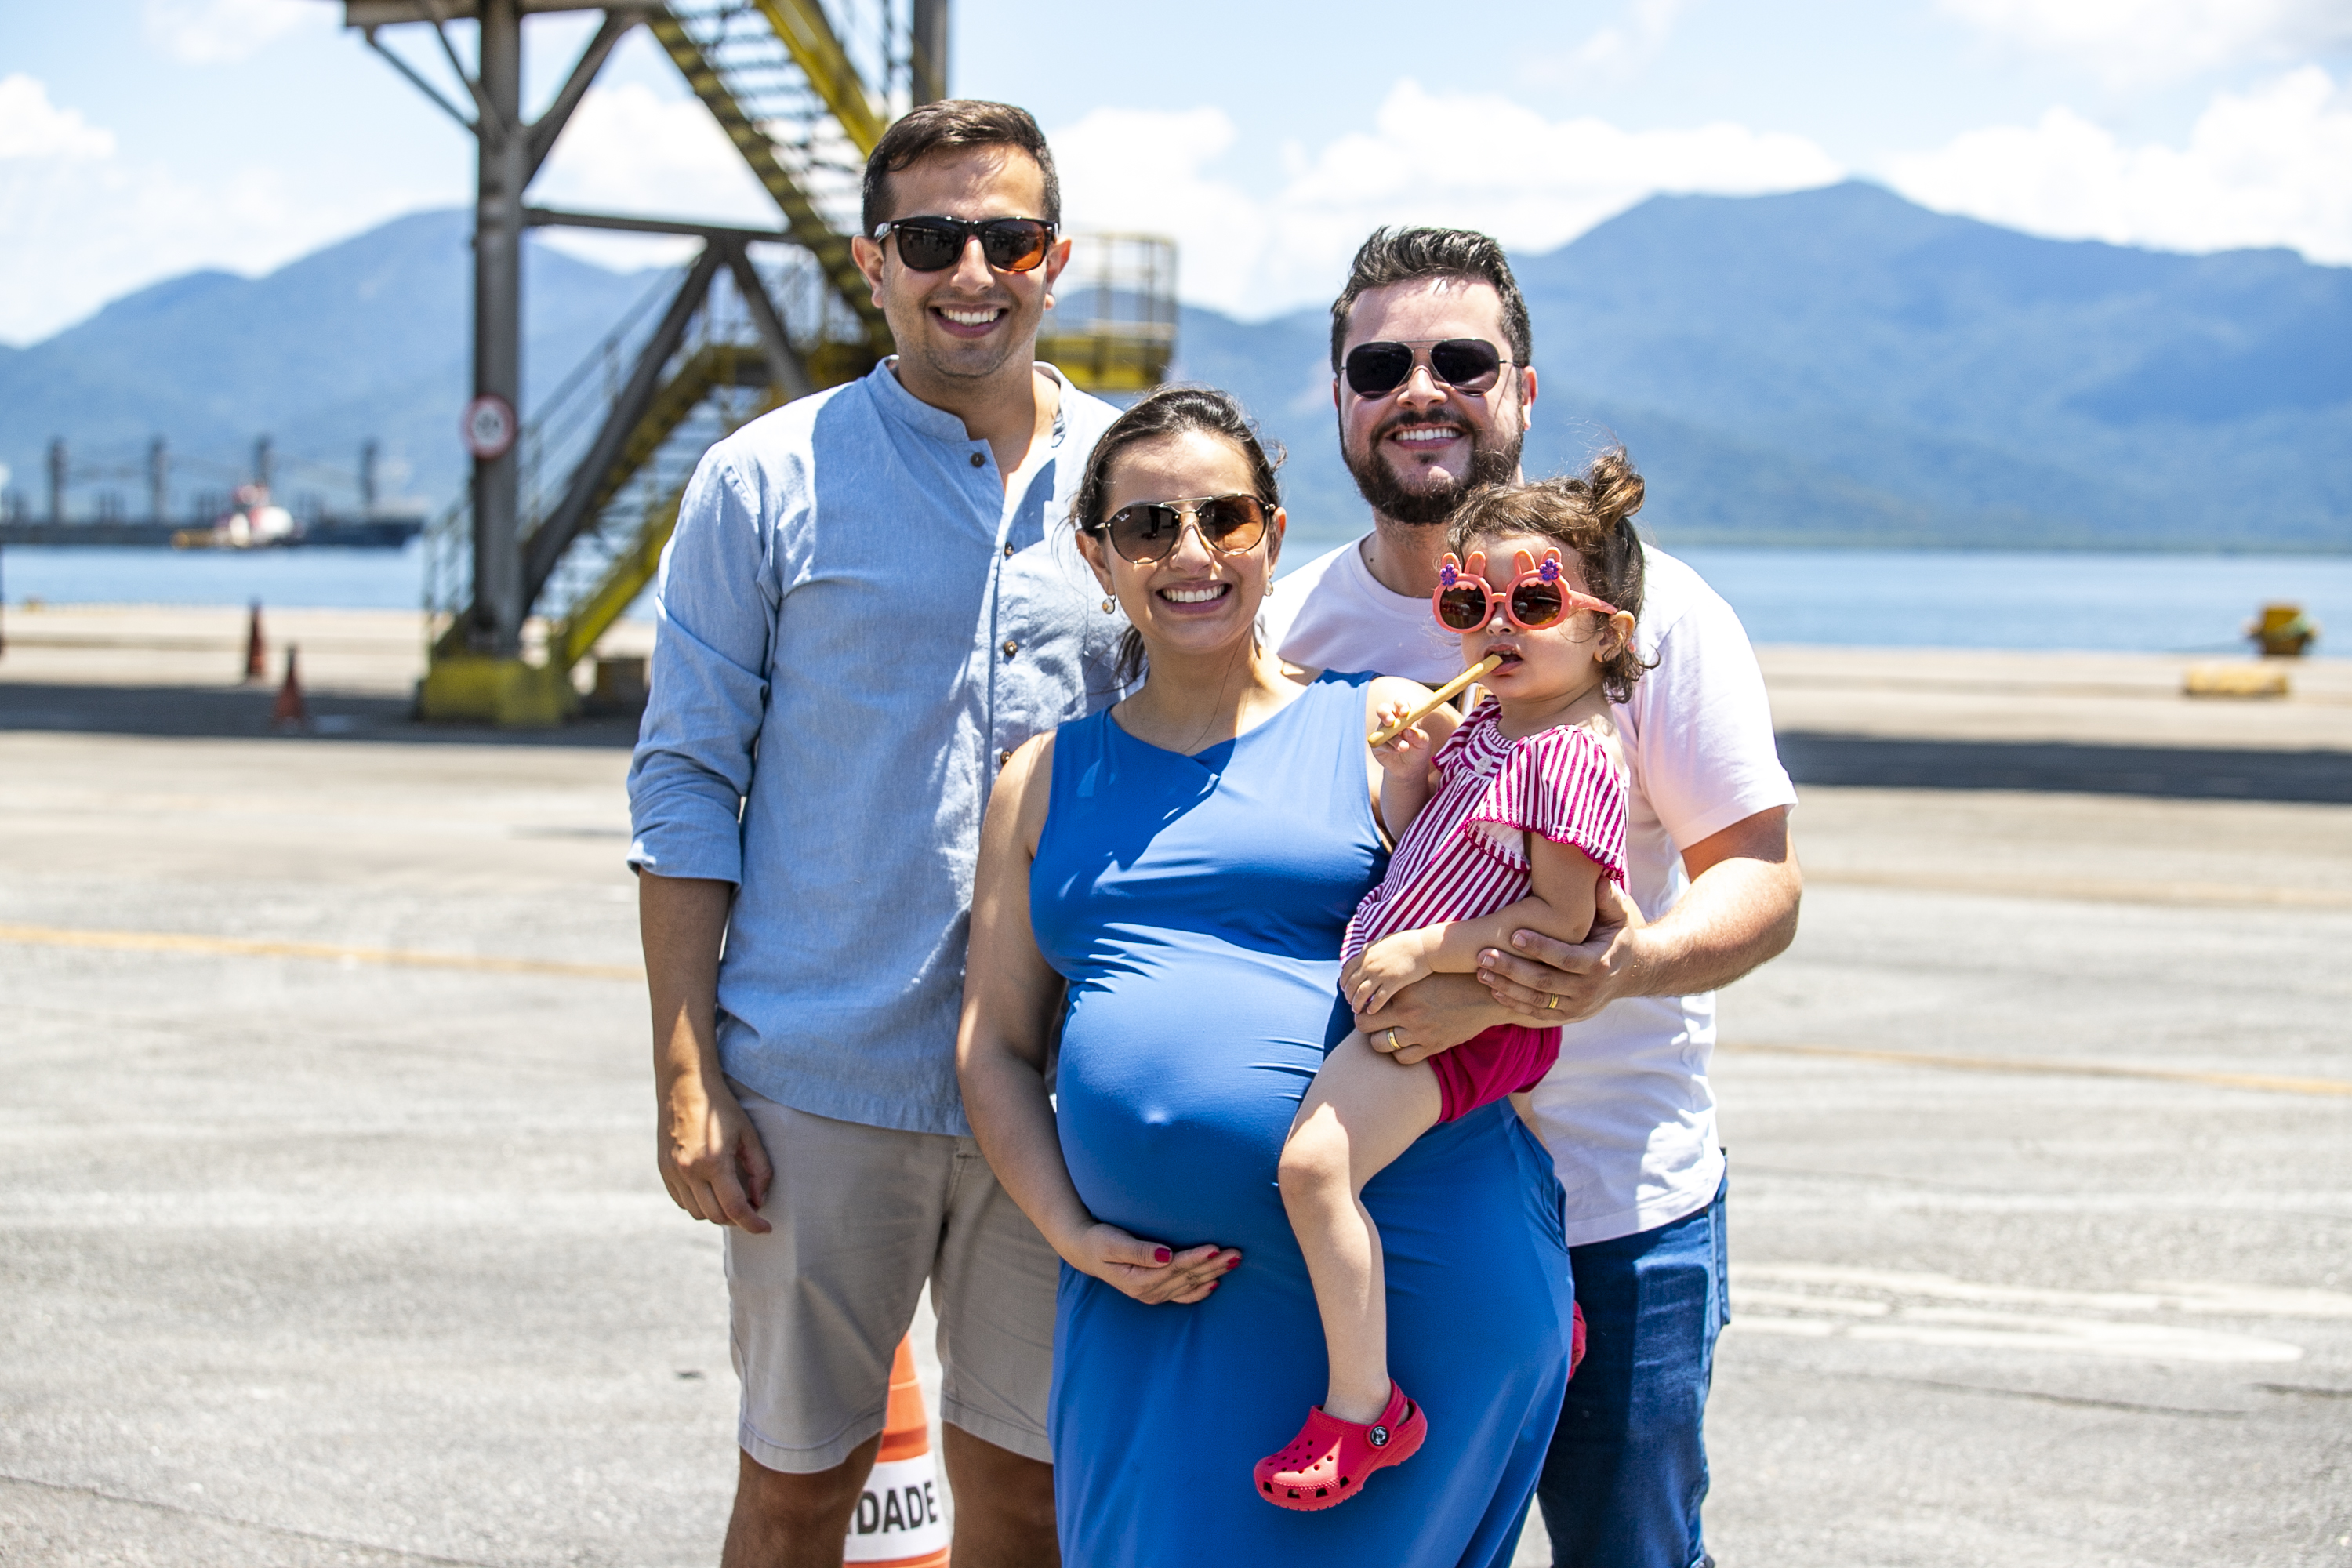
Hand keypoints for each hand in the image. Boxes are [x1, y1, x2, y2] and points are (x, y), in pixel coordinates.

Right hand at [658, 1076, 774, 1233]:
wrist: (685, 1086)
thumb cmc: (721, 1108)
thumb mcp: (749, 1135)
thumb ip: (759, 1170)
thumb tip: (758, 1200)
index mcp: (713, 1163)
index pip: (735, 1209)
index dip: (753, 1224)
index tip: (766, 1228)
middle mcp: (689, 1172)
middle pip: (716, 1216)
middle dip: (737, 1219)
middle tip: (751, 1209)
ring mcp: (673, 1173)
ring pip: (698, 1213)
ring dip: (717, 1213)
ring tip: (731, 1198)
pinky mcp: (663, 1170)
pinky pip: (682, 1202)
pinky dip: (698, 1204)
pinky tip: (711, 1190)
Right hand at [1067, 1224, 1238, 1304]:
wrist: (1086, 1252)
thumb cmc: (1099, 1240)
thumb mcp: (1112, 1243)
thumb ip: (1139, 1250)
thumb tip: (1165, 1255)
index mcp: (1139, 1280)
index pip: (1175, 1268)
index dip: (1196, 1258)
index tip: (1215, 1248)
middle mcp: (1149, 1292)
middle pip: (1187, 1277)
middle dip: (1213, 1266)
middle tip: (1236, 1254)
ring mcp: (1153, 1295)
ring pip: (1189, 1284)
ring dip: (1213, 1273)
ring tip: (1234, 1261)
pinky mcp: (1156, 1292)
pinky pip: (1183, 1295)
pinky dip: (1200, 1290)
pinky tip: (1215, 1284)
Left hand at [1342, 936, 1429, 1014]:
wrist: (1424, 946)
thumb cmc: (1407, 942)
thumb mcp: (1384, 941)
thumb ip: (1371, 947)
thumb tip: (1363, 949)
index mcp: (1367, 954)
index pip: (1346, 971)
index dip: (1343, 983)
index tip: (1345, 990)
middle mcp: (1370, 965)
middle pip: (1351, 984)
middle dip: (1348, 996)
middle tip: (1350, 1003)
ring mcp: (1381, 974)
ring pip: (1361, 993)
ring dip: (1357, 1004)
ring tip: (1358, 1010)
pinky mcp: (1393, 983)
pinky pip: (1379, 999)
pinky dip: (1373, 1006)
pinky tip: (1372, 1011)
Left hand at [1356, 972, 1509, 1065]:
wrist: (1484, 997)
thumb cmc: (1452, 980)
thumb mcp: (1423, 974)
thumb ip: (1399, 978)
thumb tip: (1370, 960)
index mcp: (1404, 990)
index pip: (1367, 1001)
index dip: (1364, 1003)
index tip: (1366, 1004)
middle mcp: (1408, 1011)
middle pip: (1365, 1024)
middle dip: (1364, 1023)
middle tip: (1370, 1021)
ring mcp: (1419, 1031)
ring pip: (1379, 1044)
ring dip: (1379, 1040)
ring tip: (1385, 1034)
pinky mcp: (1432, 1046)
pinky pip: (1402, 1058)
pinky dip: (1398, 1053)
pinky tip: (1403, 1044)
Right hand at [1367, 700, 1433, 777]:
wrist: (1410, 769)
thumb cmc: (1419, 751)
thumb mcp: (1424, 744)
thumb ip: (1419, 736)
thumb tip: (1408, 732)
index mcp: (1405, 715)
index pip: (1400, 704)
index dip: (1401, 705)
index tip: (1405, 712)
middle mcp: (1392, 720)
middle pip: (1383, 709)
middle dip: (1385, 714)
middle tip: (1391, 722)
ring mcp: (1382, 731)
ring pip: (1382, 729)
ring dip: (1393, 738)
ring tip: (1404, 748)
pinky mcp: (1376, 743)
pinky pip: (1378, 742)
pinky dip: (1389, 747)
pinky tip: (1397, 752)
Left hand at [1477, 878, 1646, 1022]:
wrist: (1630, 973)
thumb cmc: (1617, 936)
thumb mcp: (1619, 916)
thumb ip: (1608, 899)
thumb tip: (1600, 880)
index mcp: (1598, 963)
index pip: (1566, 958)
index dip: (1540, 948)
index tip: (1514, 934)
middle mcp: (1587, 989)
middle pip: (1545, 982)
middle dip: (1512, 969)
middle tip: (1483, 955)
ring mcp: (1577, 1006)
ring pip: (1537, 1000)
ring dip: (1507, 987)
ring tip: (1482, 971)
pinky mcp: (1567, 1016)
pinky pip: (1537, 1013)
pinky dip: (1515, 1003)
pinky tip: (1494, 989)